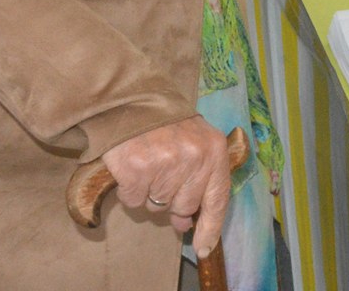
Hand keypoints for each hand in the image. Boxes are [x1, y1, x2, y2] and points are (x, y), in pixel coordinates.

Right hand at [101, 115, 232, 257]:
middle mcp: (195, 158)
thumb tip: (185, 223)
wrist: (132, 99)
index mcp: (214, 150)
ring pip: (158, 205)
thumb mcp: (196, 142)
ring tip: (148, 165)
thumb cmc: (166, 124)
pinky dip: (131, 191)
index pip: (218, 199)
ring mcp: (167, 163)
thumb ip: (199, 180)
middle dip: (172, 200)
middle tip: (163, 175)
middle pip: (184, 206)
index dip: (211, 227)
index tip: (203, 247)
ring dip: (150, 193)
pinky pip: (134, 200)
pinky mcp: (138, 169)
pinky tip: (132, 168)